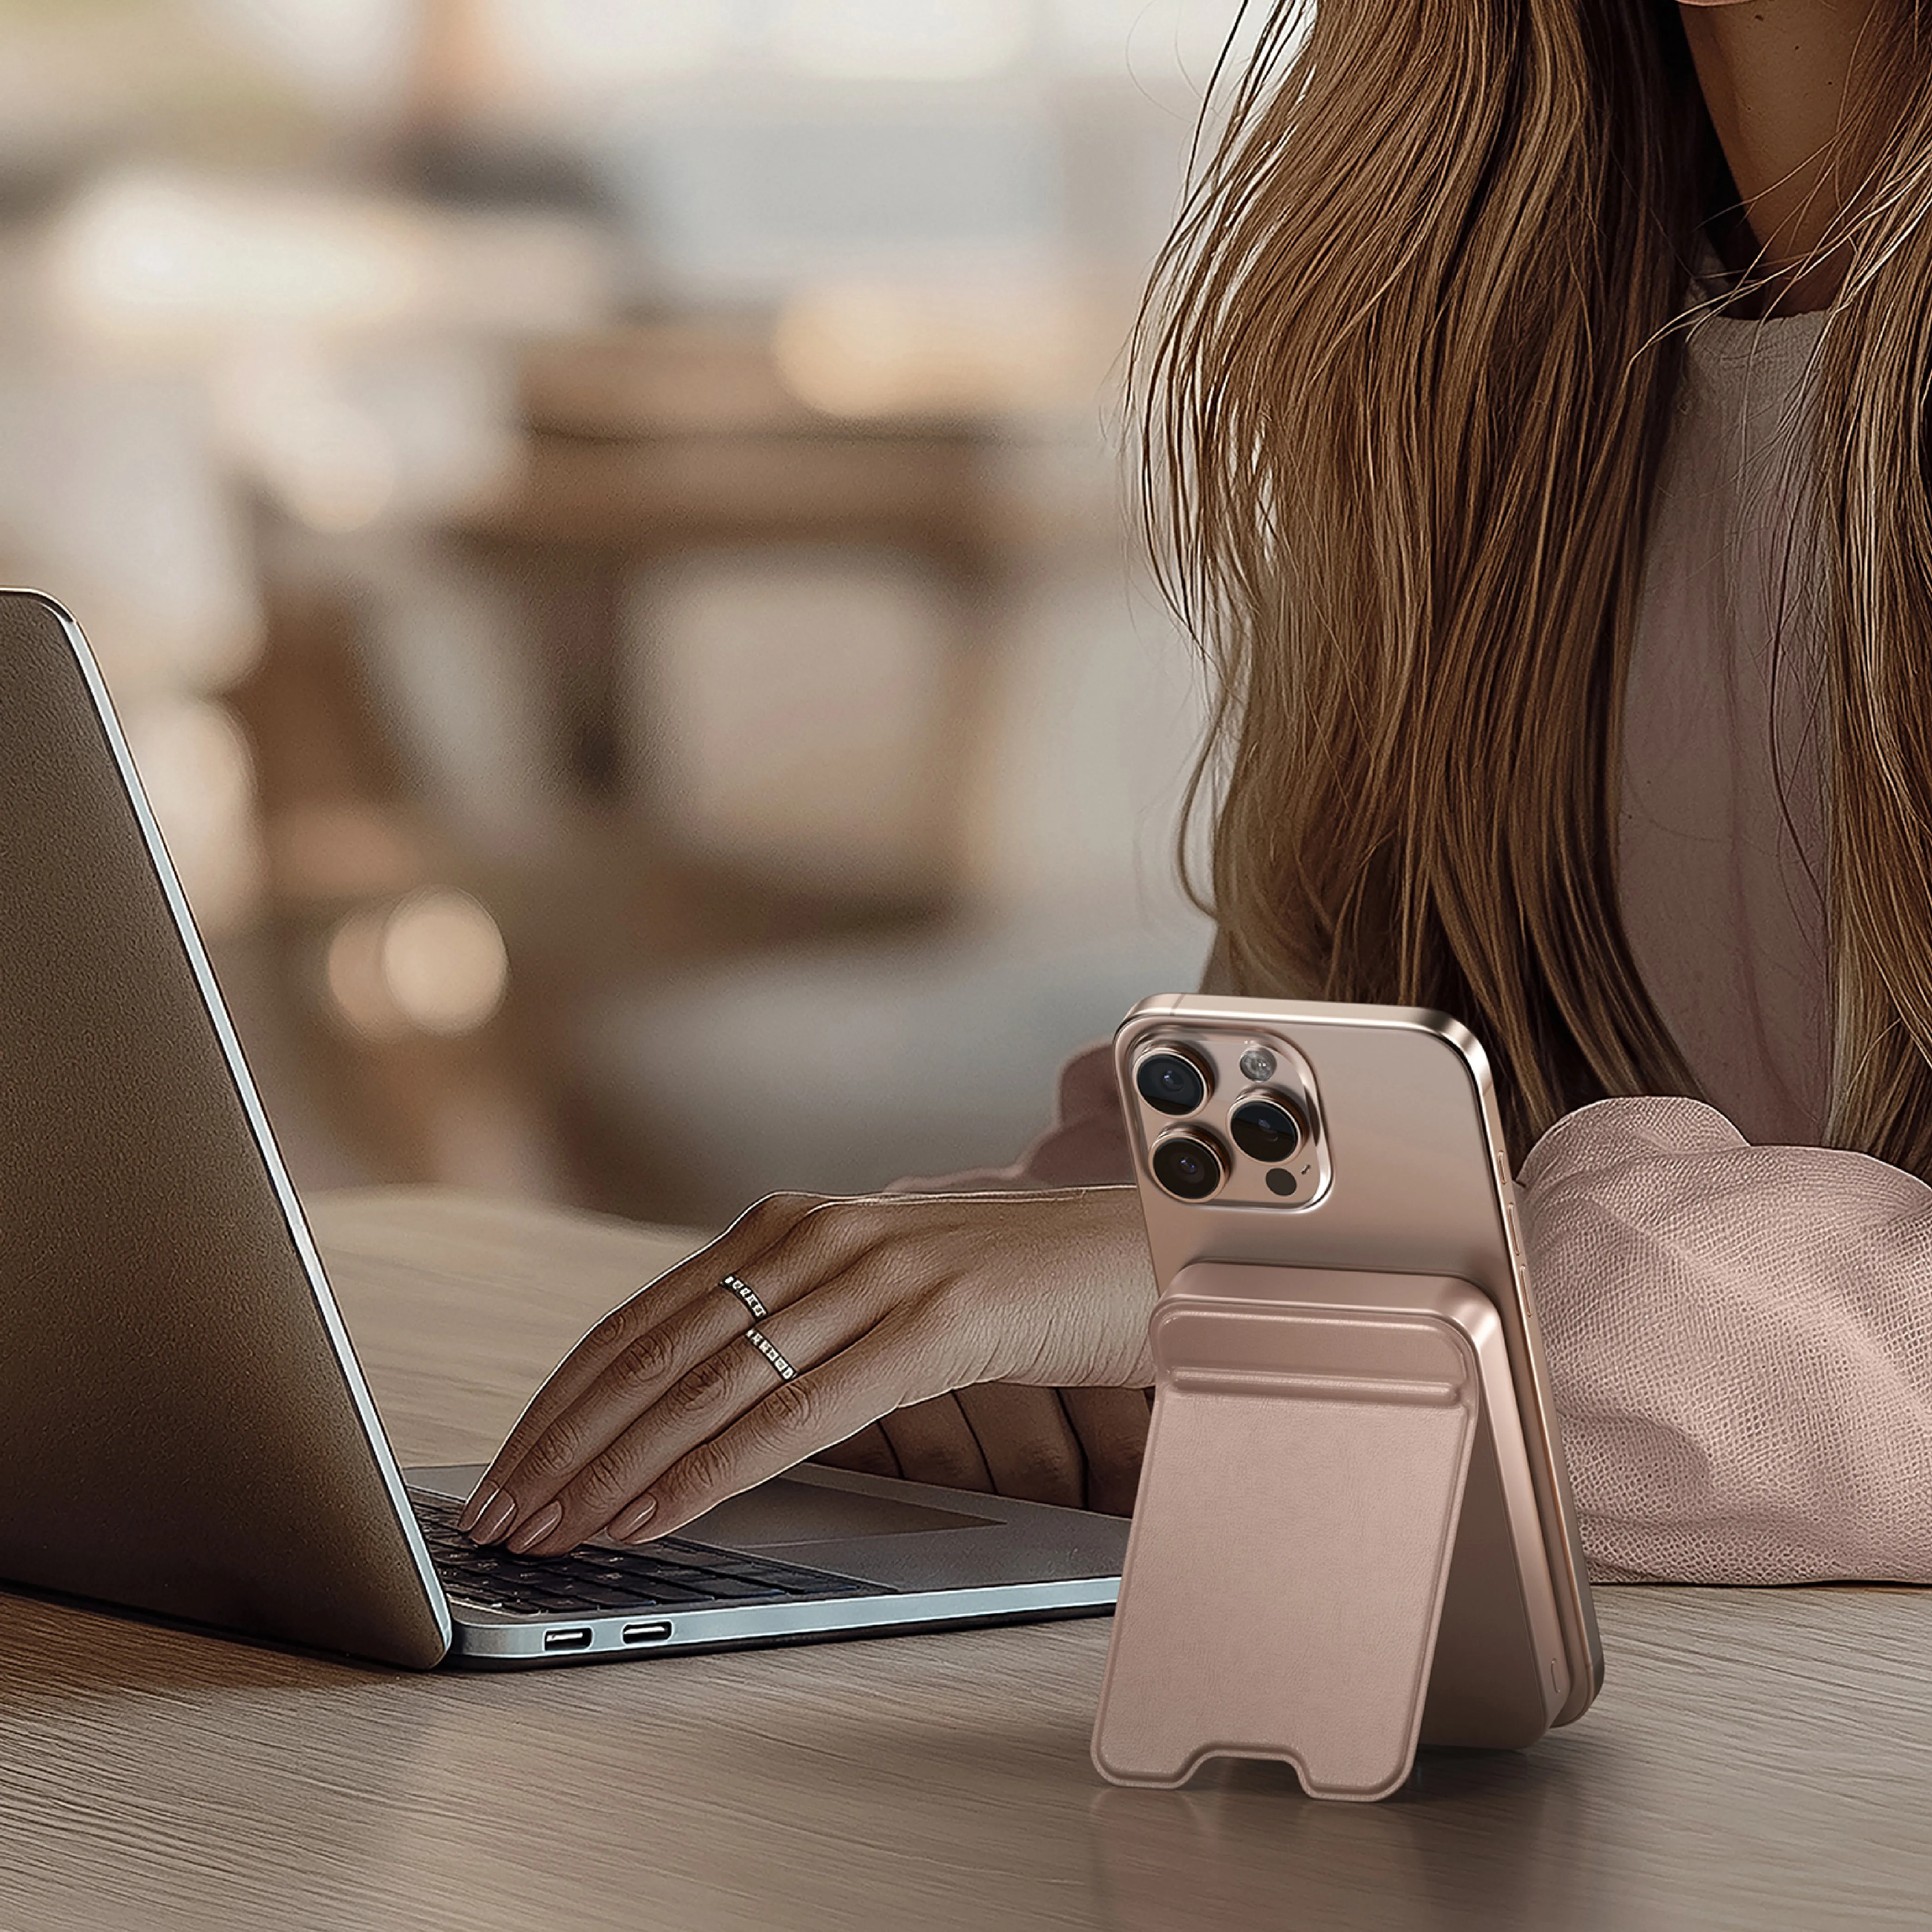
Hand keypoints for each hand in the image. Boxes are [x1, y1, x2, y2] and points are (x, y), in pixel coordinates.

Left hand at [459, 1186, 1156, 1554]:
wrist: (1156, 1242)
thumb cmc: (1024, 1285)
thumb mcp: (890, 1294)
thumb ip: (804, 1325)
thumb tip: (712, 1405)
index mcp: (796, 1222)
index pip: (644, 1321)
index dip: (564, 1402)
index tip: (509, 1469)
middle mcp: (818, 1234)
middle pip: (654, 1352)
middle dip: (564, 1444)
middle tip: (499, 1518)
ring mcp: (874, 1274)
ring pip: (709, 1386)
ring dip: (616, 1469)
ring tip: (553, 1533)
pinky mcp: (933, 1324)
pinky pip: (797, 1412)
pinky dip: (713, 1472)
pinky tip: (659, 1517)